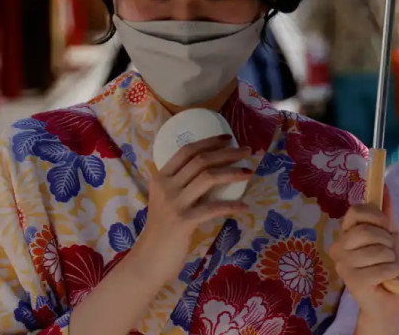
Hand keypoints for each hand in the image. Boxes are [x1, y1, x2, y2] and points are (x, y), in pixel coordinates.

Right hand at [135, 135, 251, 278]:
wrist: (149, 260)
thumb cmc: (163, 230)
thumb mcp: (166, 201)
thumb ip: (180, 185)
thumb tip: (211, 170)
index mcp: (161, 178)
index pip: (186, 151)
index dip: (209, 141)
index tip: (229, 138)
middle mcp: (165, 186)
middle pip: (201, 160)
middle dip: (228, 153)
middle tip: (247, 151)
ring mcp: (174, 203)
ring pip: (208, 177)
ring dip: (232, 172)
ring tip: (249, 172)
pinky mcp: (183, 221)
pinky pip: (213, 208)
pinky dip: (232, 205)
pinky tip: (244, 206)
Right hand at [329, 191, 398, 325]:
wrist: (386, 301)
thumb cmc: (385, 266)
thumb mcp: (389, 236)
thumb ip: (385, 213)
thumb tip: (386, 187)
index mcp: (344, 234)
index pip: (355, 211)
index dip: (376, 217)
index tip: (386, 229)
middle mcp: (337, 248)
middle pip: (366, 231)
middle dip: (387, 241)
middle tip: (388, 254)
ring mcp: (343, 266)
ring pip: (378, 250)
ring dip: (392, 259)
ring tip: (387, 268)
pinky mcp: (353, 282)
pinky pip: (383, 268)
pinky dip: (393, 272)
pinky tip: (388, 279)